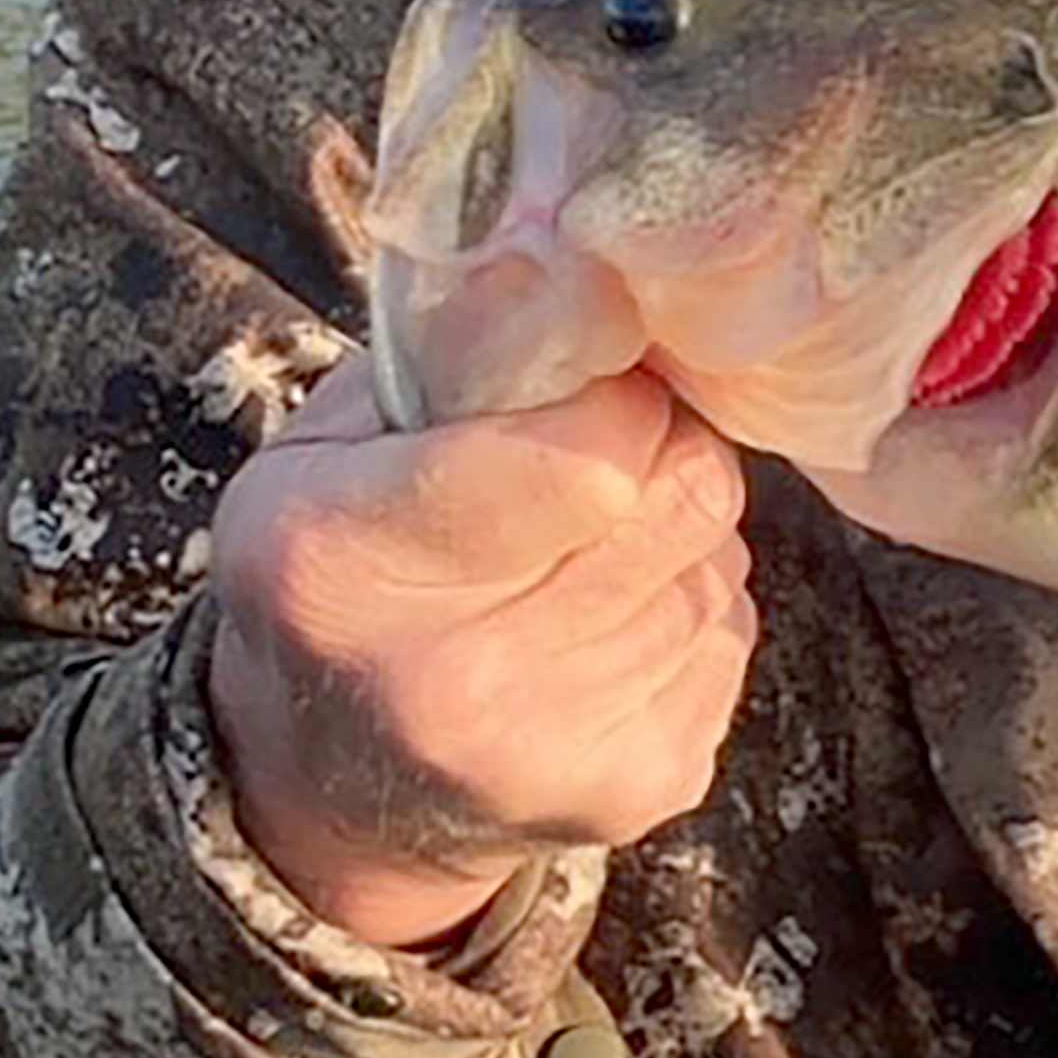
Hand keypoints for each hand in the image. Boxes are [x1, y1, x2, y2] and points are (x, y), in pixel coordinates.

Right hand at [206, 353, 756, 946]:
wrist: (335, 795)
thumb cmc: (336, 580)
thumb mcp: (325, 448)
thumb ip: (450, 350)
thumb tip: (583, 263)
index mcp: (354, 566)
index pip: (595, 449)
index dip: (616, 396)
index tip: (580, 392)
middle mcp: (460, 682)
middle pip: (686, 491)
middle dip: (659, 450)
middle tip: (592, 460)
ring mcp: (560, 753)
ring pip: (720, 557)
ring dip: (672, 531)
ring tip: (581, 552)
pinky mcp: (644, 788)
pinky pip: (732, 633)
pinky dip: (686, 606)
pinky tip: (604, 622)